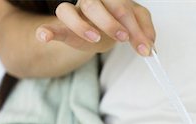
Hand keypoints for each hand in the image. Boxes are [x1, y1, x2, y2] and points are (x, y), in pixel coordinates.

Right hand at [36, 0, 154, 55]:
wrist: (97, 31)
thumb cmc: (116, 24)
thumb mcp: (135, 25)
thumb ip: (145, 32)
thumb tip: (150, 46)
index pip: (123, 7)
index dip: (135, 28)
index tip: (144, 48)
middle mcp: (91, 0)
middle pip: (95, 4)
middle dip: (110, 22)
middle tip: (123, 38)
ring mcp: (75, 12)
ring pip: (68, 10)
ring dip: (81, 26)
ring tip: (94, 39)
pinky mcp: (63, 27)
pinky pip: (51, 25)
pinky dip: (47, 31)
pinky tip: (44, 36)